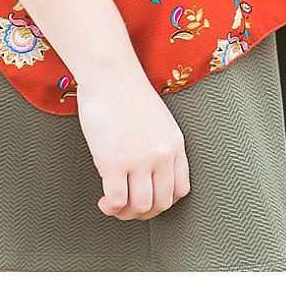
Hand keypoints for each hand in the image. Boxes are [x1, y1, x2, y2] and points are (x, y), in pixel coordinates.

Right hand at [76, 66, 189, 219]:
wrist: (109, 72)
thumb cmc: (126, 89)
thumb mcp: (158, 119)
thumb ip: (159, 145)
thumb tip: (149, 172)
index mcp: (174, 144)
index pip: (180, 189)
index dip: (164, 201)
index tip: (150, 200)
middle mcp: (161, 155)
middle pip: (161, 203)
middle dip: (144, 212)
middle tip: (130, 208)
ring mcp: (138, 161)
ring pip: (140, 207)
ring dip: (126, 213)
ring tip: (115, 205)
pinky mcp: (114, 163)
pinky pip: (117, 201)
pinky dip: (110, 207)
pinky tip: (105, 202)